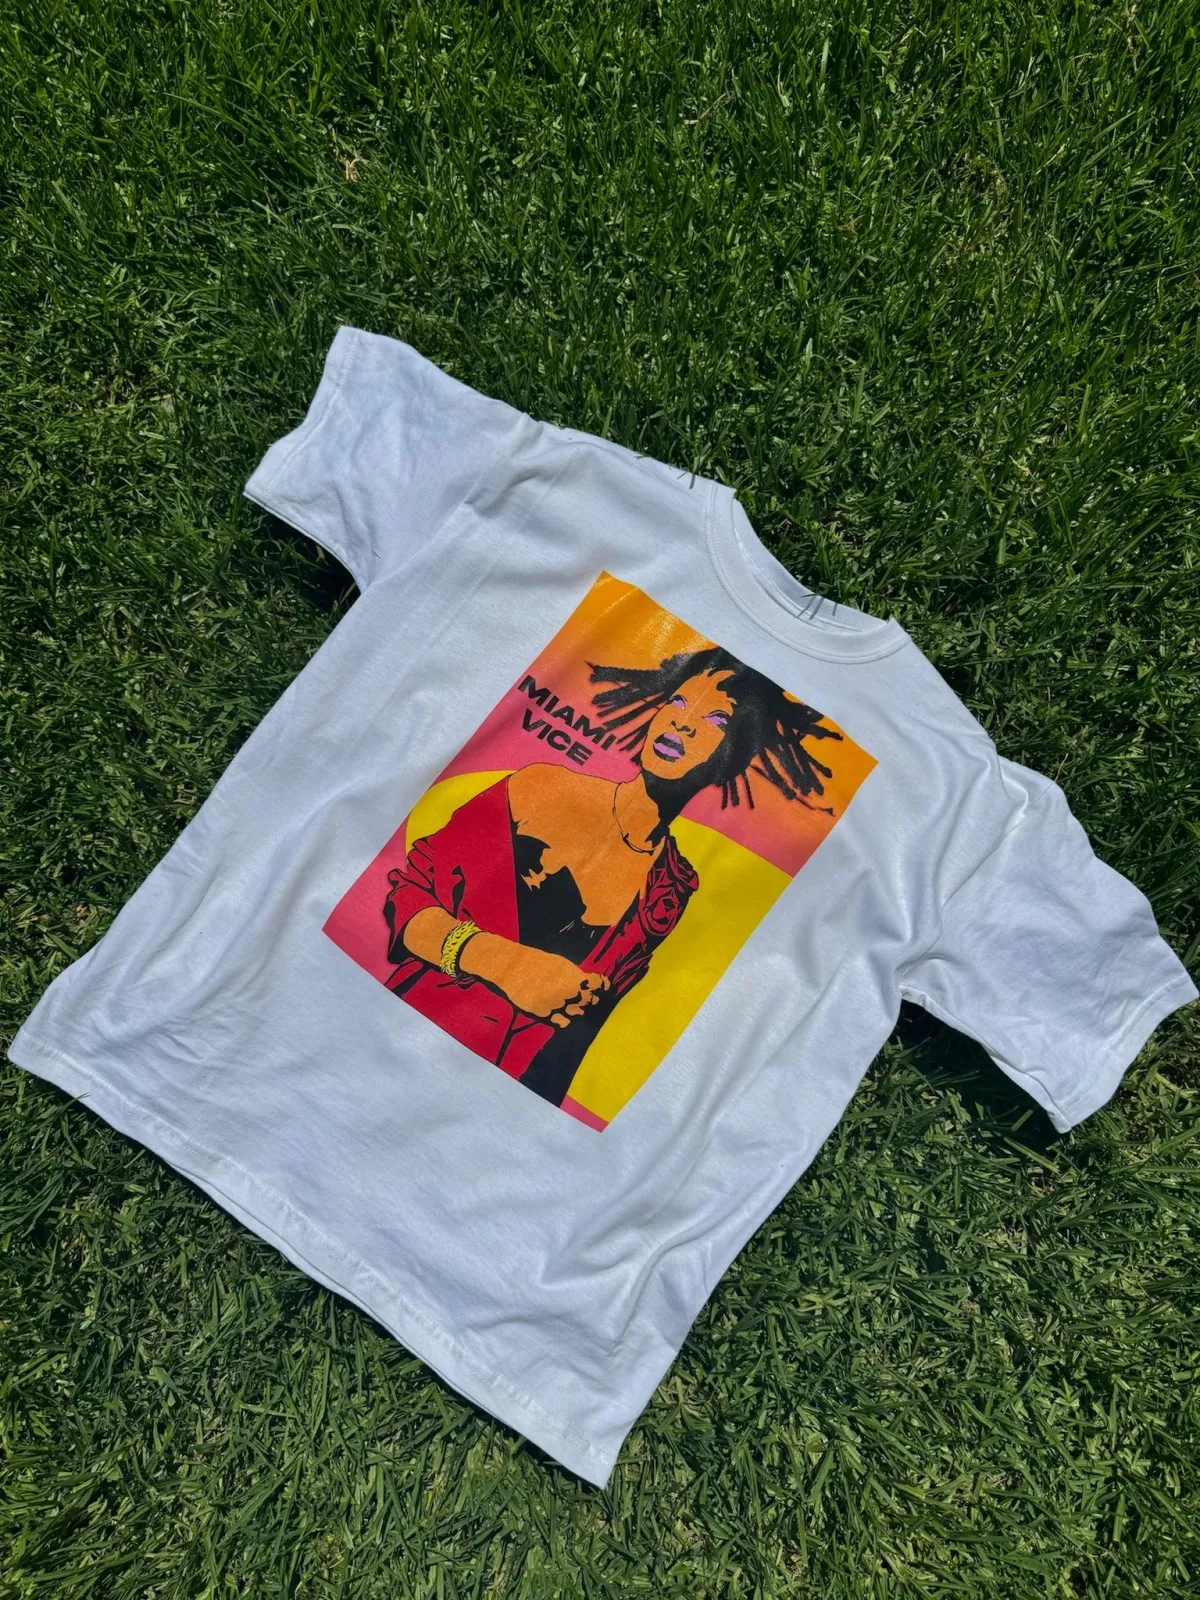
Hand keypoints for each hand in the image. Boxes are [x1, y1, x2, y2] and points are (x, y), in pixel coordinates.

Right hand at [462, 935, 609, 1027]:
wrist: (512, 968)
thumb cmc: (537, 963)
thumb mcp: (561, 965)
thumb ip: (576, 976)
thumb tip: (589, 984)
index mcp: (574, 978)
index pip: (598, 985)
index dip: (603, 986)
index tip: (604, 987)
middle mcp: (568, 994)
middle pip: (590, 1001)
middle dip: (591, 999)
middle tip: (591, 998)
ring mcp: (557, 1006)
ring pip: (578, 1013)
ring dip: (580, 1010)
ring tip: (578, 1006)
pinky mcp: (545, 1014)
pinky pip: (562, 1022)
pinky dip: (566, 1019)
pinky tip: (566, 1016)